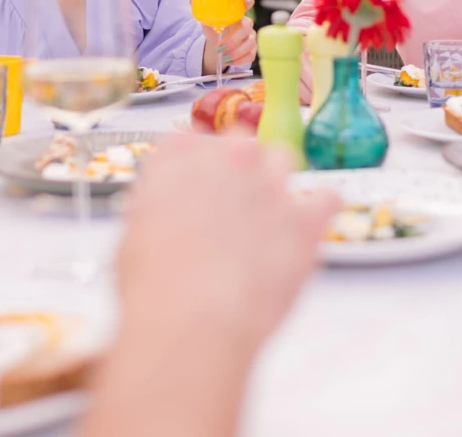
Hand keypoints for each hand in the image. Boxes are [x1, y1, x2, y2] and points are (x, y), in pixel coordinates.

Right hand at [116, 134, 339, 355]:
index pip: (188, 139)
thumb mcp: (134, 237)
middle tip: (228, 204)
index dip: (192, 164)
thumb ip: (158, 208)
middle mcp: (226, 158)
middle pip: (239, 141)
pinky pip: (327, 197)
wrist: (194, 322)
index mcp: (178, 157)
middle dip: (235, 167)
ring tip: (267, 213)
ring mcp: (269, 184)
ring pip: (282, 156)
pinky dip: (320, 208)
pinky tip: (308, 227)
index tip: (193, 185)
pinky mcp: (304, 218)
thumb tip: (171, 214)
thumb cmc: (153, 289)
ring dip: (276, 179)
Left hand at [203, 0, 256, 72]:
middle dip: (233, 39)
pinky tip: (230, 61)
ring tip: (223, 56)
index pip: (246, 4)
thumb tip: (192, 1)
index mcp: (236, 15)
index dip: (248, 2)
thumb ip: (204, 15)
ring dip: (235, 52)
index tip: (245, 1)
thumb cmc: (215, 32)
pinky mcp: (252, 50)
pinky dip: (239, 60)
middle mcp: (246, 24)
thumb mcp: (208, 24)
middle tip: (220, 47)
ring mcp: (250, 37)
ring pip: (250, 43)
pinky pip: (251, 55)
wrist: (218, 47)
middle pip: (247, 27)